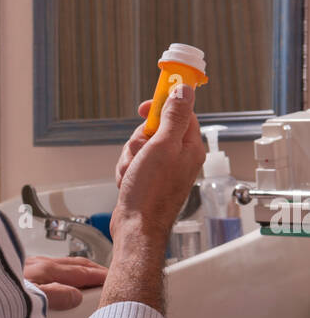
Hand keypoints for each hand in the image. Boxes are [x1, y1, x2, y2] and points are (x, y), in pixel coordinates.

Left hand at [23, 254, 107, 309]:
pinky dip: (62, 274)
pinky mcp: (20, 271)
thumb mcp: (30, 299)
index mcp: (45, 270)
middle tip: (107, 278)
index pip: (82, 272)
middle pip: (75, 264)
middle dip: (94, 270)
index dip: (100, 277)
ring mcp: (28, 266)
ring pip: (61, 266)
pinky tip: (58, 282)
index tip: (113, 281)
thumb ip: (56, 296)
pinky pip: (48, 269)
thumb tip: (76, 297)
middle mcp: (38, 264)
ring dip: (78, 271)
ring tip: (87, 281)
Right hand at [112, 86, 205, 240]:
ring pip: (140, 145)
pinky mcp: (149, 179)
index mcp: (190, 147)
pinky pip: (133, 162)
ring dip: (130, 156)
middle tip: (139, 152)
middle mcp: (179, 157)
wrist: (136, 226)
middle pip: (155, 128)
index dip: (161, 106)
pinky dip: (126, 169)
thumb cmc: (151, 192)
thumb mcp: (163, 145)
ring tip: (133, 172)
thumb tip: (184, 90)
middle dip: (139, 139)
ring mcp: (163, 169)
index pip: (180, 112)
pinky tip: (128, 181)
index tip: (145, 107)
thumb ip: (175, 116)